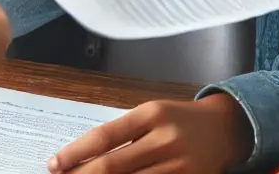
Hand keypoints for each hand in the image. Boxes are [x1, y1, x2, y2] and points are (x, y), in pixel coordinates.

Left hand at [47, 96, 251, 173]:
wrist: (224, 129)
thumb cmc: (179, 120)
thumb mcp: (152, 114)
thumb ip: (124, 134)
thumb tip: (85, 158)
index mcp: (151, 113)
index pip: (105, 135)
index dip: (76, 152)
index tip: (54, 164)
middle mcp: (164, 138)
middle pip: (113, 165)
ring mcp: (177, 165)